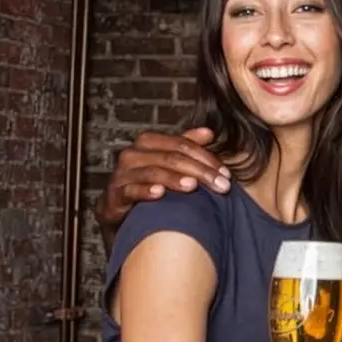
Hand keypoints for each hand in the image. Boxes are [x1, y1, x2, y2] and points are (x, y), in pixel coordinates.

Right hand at [96, 126, 229, 231]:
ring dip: (175, 180)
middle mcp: (133, 154)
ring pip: (153, 172)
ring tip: (194, 186)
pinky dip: (146, 191)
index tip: (226, 174)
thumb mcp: (169, 162)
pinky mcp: (115, 194)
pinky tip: (160, 194)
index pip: (182, 144)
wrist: (121, 209)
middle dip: (200, 171)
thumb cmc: (149, 182)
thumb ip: (187, 146)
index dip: (207, 157)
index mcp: (148, 142)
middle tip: (221, 186)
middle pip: (172, 158)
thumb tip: (209, 132)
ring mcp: (122, 174)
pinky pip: (131, 190)